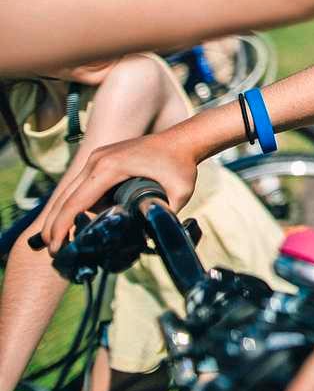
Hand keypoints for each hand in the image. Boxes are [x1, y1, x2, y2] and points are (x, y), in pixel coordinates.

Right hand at [39, 133, 198, 253]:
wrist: (184, 139)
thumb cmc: (182, 165)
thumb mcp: (179, 193)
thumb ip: (164, 215)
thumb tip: (149, 239)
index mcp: (110, 167)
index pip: (76, 201)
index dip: (62, 226)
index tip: (55, 247)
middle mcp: (97, 160)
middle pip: (65, 196)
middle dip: (54, 224)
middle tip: (52, 250)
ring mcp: (97, 157)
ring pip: (69, 190)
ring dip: (60, 214)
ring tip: (57, 240)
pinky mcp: (101, 159)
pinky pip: (81, 184)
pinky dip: (73, 203)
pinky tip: (72, 221)